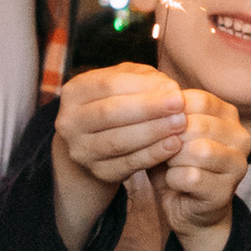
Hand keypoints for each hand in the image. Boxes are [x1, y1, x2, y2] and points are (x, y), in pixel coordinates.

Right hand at [56, 64, 189, 193]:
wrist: (95, 141)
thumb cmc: (116, 102)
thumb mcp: (123, 82)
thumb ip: (143, 78)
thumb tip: (168, 87)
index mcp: (74, 92)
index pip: (108, 85)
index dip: (143, 86)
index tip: (173, 87)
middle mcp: (69, 122)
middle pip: (110, 113)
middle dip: (149, 108)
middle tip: (180, 105)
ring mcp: (81, 150)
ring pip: (118, 142)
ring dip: (153, 132)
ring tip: (180, 123)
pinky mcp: (97, 172)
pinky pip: (127, 165)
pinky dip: (152, 155)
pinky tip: (173, 145)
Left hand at [161, 86, 249, 250]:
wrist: (187, 208)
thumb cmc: (177, 164)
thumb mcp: (170, 133)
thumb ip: (167, 115)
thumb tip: (158, 100)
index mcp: (229, 115)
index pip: (199, 100)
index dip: (171, 112)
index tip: (158, 126)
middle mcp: (241, 137)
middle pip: (197, 125)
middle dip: (170, 138)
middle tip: (162, 151)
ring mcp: (238, 165)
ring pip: (198, 151)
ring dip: (173, 159)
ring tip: (169, 165)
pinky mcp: (226, 191)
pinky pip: (191, 177)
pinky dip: (173, 179)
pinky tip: (174, 182)